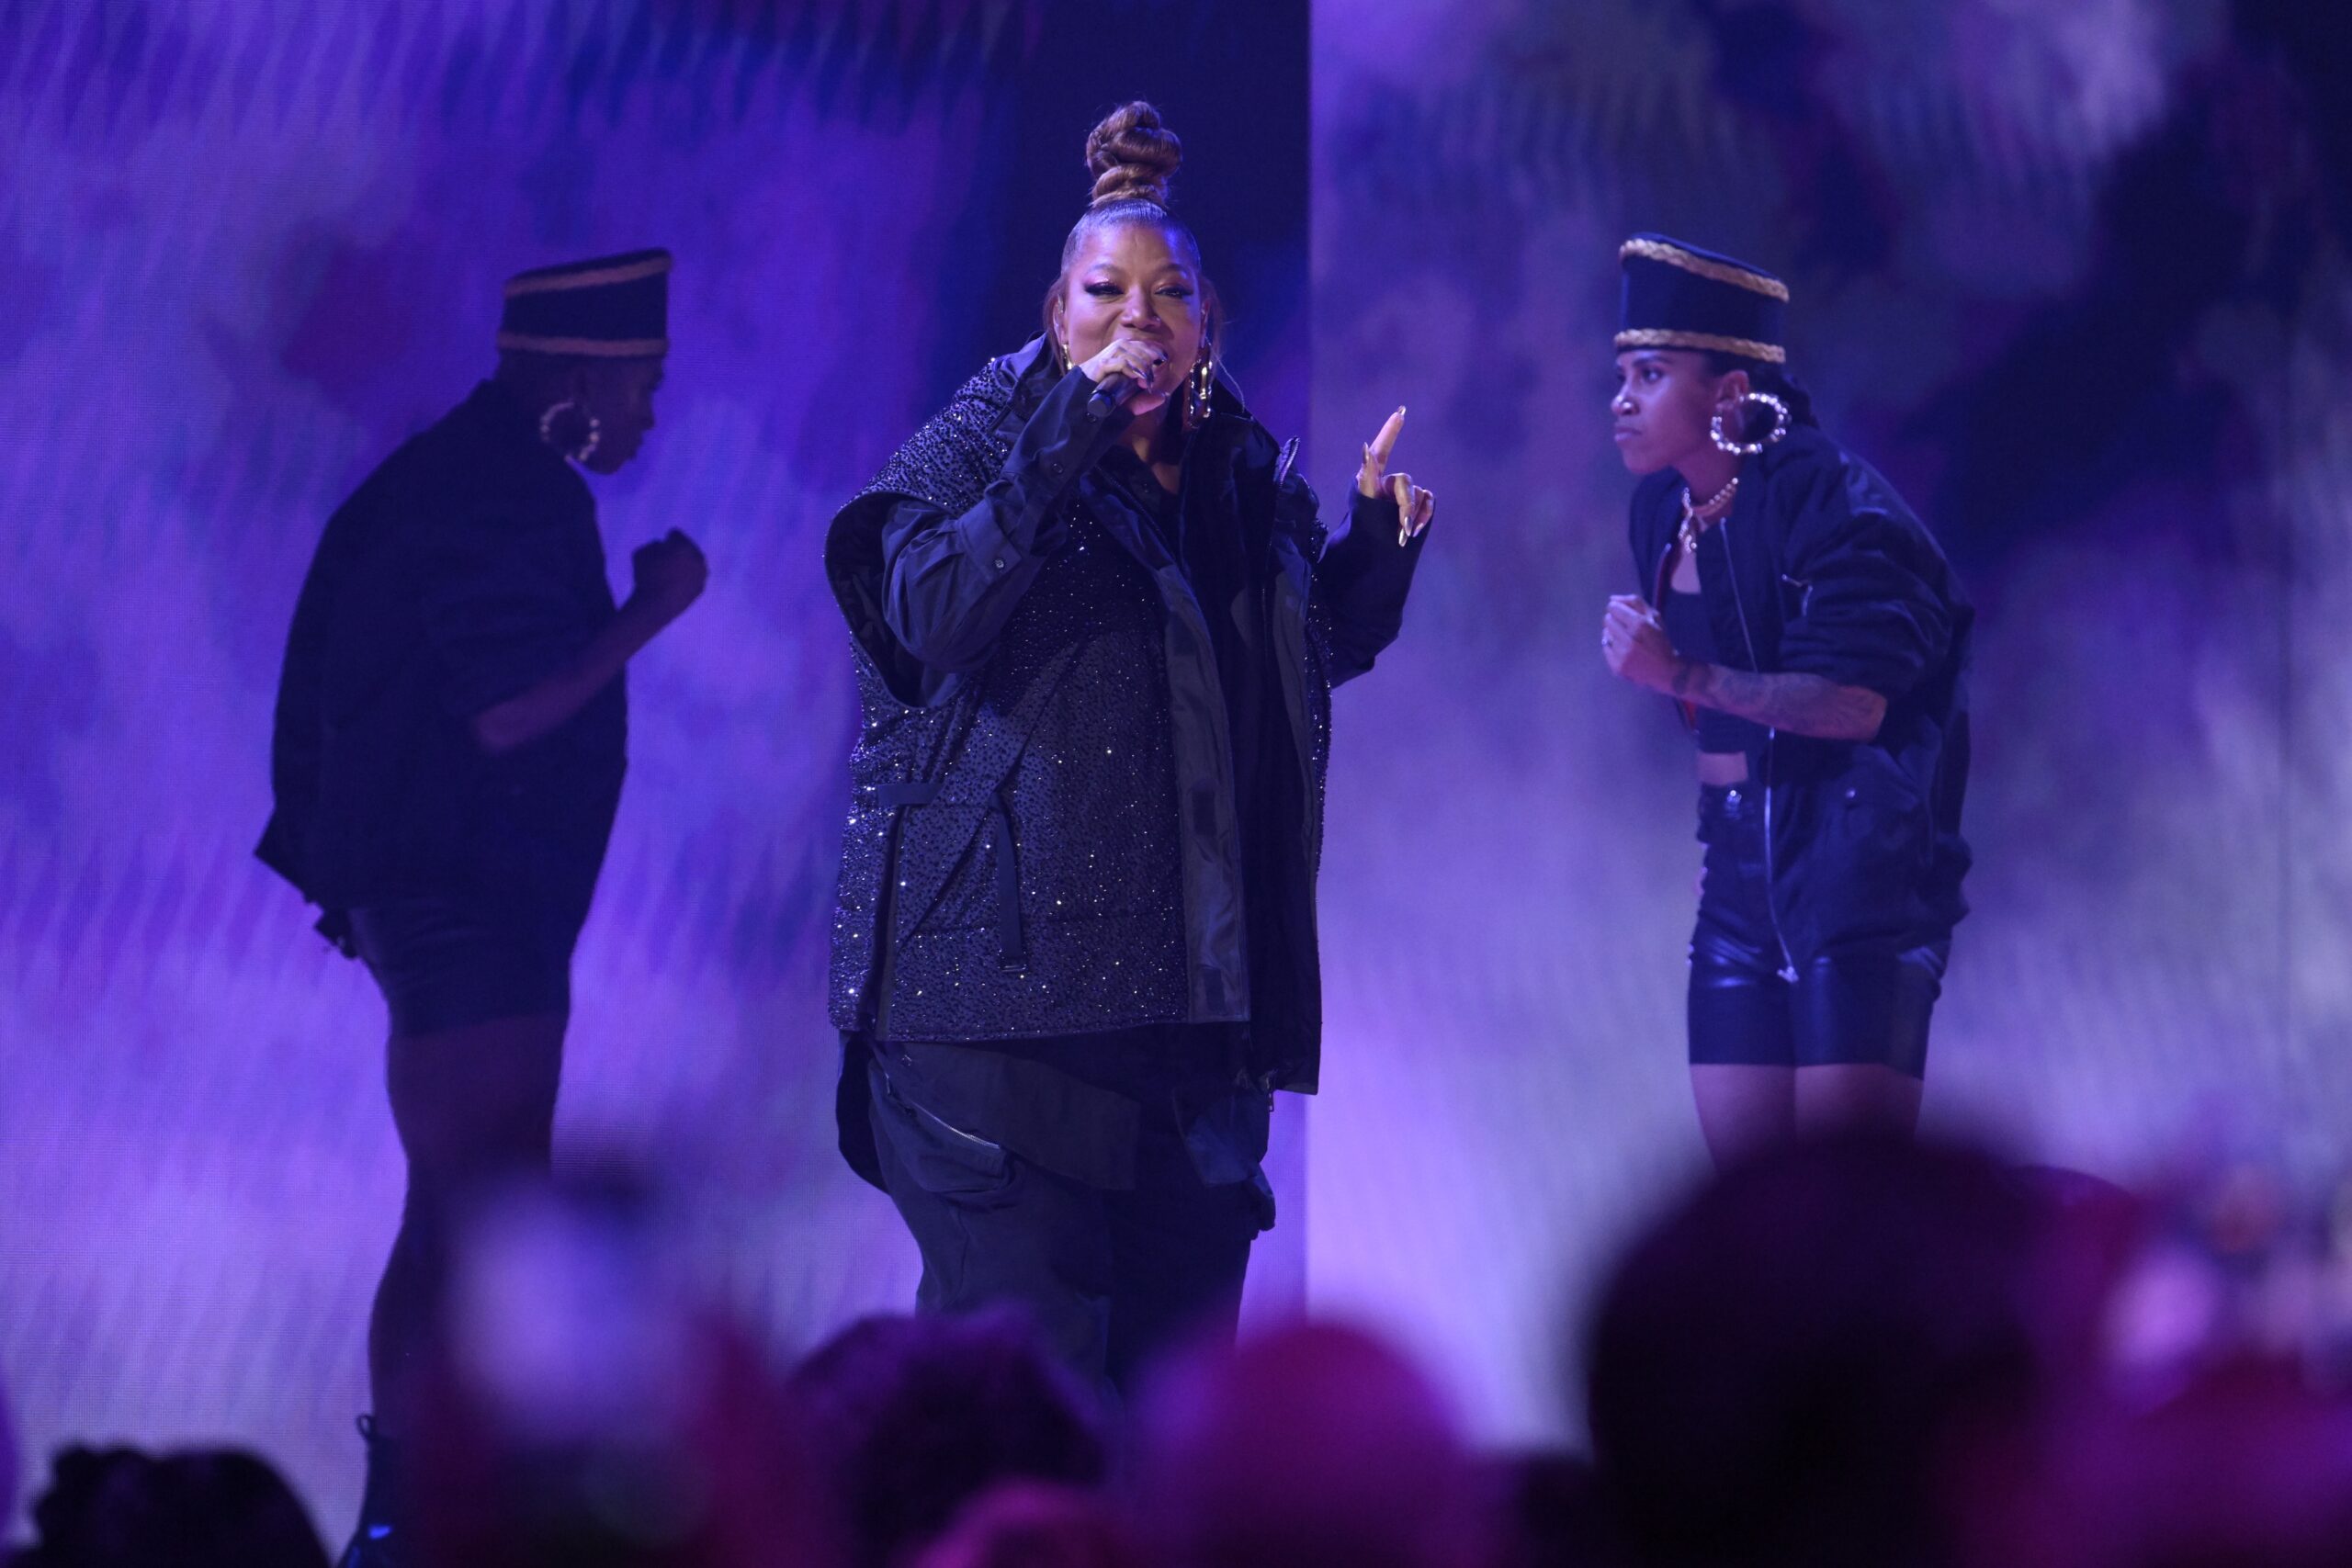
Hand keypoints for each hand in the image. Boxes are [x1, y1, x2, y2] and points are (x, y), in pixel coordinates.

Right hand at [630, 529, 707, 624]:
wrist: (655, 606)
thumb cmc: (646, 577)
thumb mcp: (641, 553)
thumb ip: (653, 545)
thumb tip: (663, 545)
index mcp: (684, 546)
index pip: (677, 535)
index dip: (670, 536)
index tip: (666, 538)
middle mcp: (697, 559)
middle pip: (689, 548)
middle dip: (681, 549)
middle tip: (671, 552)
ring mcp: (701, 574)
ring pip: (694, 563)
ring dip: (687, 563)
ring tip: (674, 567)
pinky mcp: (700, 589)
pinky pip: (694, 578)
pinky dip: (688, 577)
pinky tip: (676, 581)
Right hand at [1077, 337, 1172, 416]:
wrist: (1080, 407)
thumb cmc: (1103, 402)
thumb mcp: (1127, 403)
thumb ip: (1143, 401)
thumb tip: (1163, 397)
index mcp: (1121, 356)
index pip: (1141, 344)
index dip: (1153, 350)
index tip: (1162, 361)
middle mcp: (1113, 353)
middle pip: (1136, 345)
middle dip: (1148, 359)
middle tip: (1149, 379)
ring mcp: (1105, 357)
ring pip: (1127, 349)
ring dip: (1140, 363)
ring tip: (1143, 379)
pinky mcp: (1099, 365)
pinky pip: (1118, 360)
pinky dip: (1130, 367)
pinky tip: (1135, 378)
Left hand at [1357, 407, 1434, 540]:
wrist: (1378, 554)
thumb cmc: (1365, 526)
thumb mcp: (1364, 501)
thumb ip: (1367, 473)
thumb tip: (1366, 447)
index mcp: (1372, 479)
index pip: (1382, 451)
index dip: (1390, 432)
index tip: (1400, 412)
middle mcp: (1390, 483)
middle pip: (1405, 482)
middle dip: (1405, 504)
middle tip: (1401, 527)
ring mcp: (1407, 494)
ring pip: (1419, 494)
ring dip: (1412, 514)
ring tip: (1403, 533)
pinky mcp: (1420, 505)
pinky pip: (1429, 501)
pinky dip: (1423, 516)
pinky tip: (1413, 530)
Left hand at [1603, 594, 1683, 692]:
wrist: (1666, 671)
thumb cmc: (1660, 641)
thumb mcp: (1654, 617)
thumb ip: (1634, 603)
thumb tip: (1612, 599)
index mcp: (1639, 625)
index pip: (1613, 608)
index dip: (1617, 609)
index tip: (1623, 613)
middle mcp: (1628, 640)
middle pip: (1607, 620)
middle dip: (1615, 620)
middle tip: (1626, 627)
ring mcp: (1621, 655)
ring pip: (1605, 633)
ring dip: (1613, 633)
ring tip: (1626, 639)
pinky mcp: (1617, 667)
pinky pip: (1605, 647)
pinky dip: (1611, 646)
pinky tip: (1623, 649)